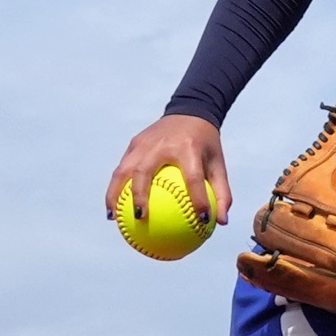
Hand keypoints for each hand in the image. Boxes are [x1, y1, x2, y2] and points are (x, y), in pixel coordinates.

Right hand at [106, 113, 231, 225]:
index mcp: (188, 149)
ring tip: (113, 217)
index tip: (202, 221)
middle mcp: (162, 145)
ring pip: (123, 170)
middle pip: (144, 172)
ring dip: (115, 194)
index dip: (198, 200)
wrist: (190, 112)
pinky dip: (115, 187)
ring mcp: (145, 142)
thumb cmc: (206, 146)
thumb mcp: (218, 165)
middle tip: (140, 218)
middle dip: (140, 196)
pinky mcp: (135, 142)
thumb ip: (222, 193)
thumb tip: (222, 223)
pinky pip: (122, 167)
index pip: (193, 177)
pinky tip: (114, 208)